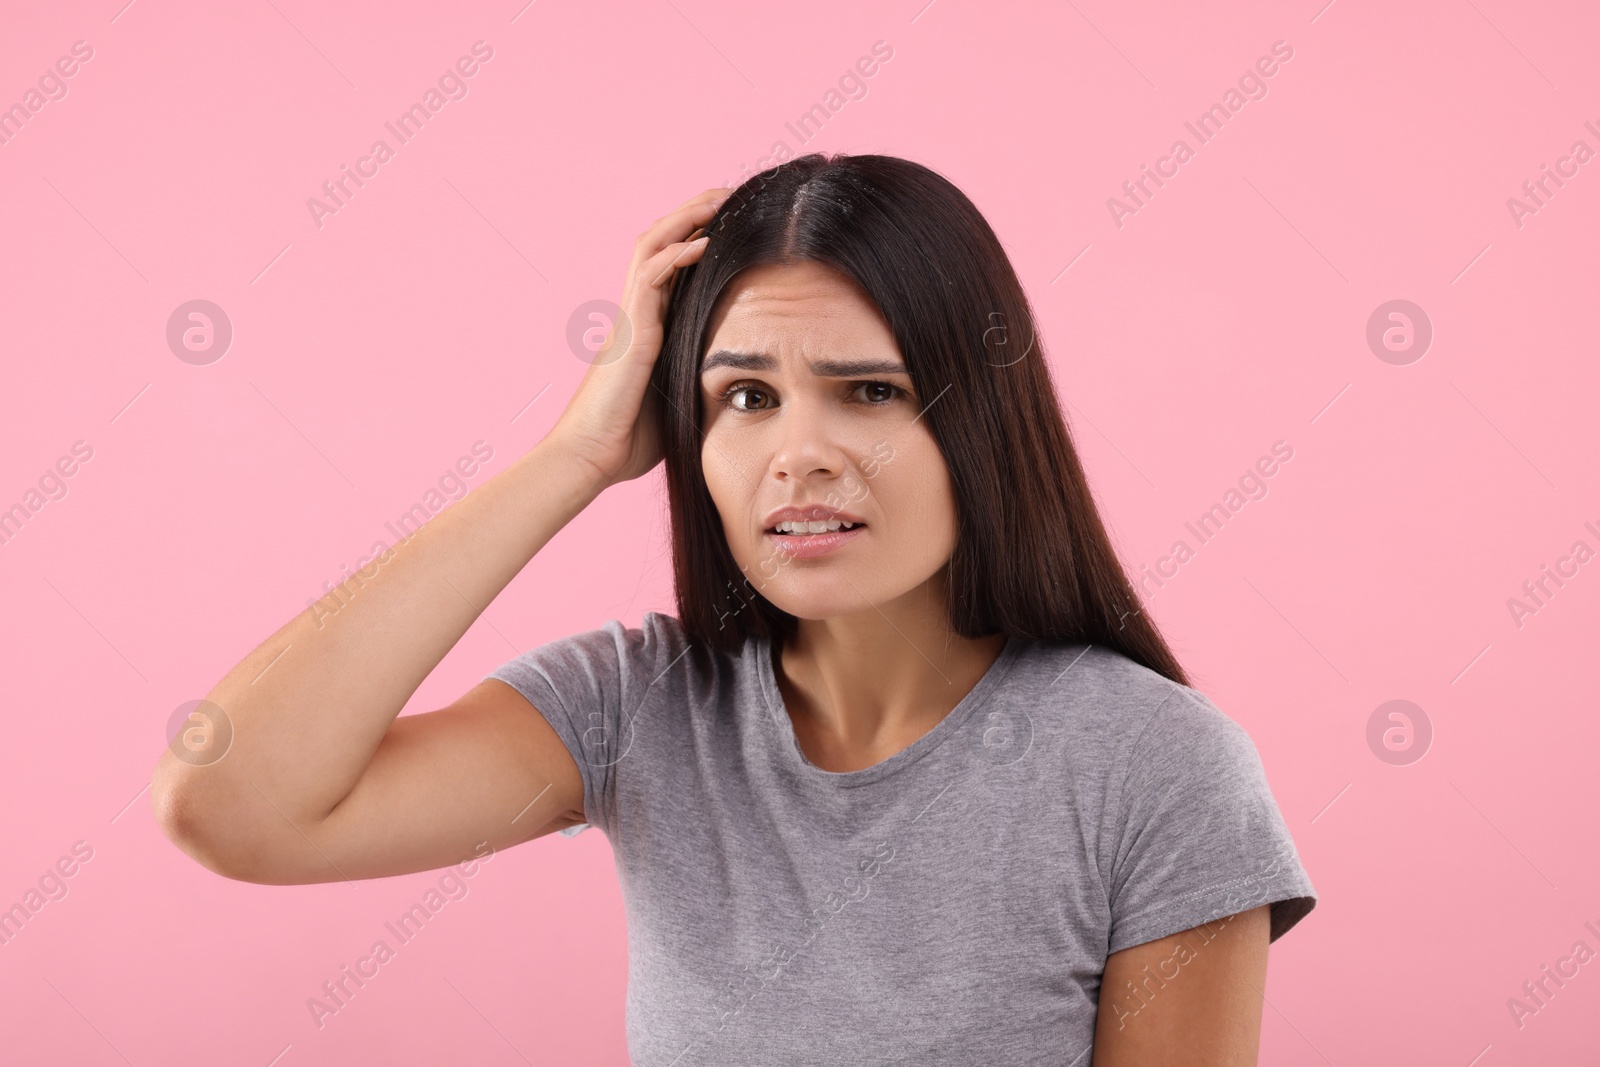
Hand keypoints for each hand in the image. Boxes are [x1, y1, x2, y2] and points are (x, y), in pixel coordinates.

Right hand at [551, 186, 730, 486]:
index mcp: (648, 327)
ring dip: (687, 218)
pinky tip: (706, 240)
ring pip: (654, 246)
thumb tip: (732, 386)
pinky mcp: (631, 330)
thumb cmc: (626, 440)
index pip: (674, 267)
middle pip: (661, 243)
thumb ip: (695, 381)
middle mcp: (637, 313)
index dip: (698, 238)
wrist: (589, 457)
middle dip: (694, 214)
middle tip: (730, 194)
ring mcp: (631, 318)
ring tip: (721, 198)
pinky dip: (678, 254)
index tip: (733, 222)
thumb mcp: (675, 402)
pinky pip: (652, 277)